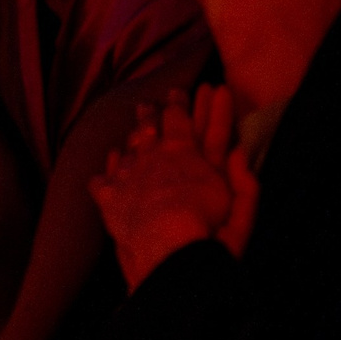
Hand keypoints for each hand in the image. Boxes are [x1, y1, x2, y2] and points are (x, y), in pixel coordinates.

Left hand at [90, 86, 258, 288]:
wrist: (167, 248)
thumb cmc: (207, 223)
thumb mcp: (236, 199)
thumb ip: (239, 175)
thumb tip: (237, 151)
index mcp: (182, 149)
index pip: (180, 117)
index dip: (180, 102)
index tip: (178, 91)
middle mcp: (152, 155)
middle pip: (149, 127)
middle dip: (150, 114)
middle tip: (147, 105)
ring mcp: (126, 174)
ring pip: (126, 148)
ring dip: (129, 138)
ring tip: (131, 133)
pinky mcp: (108, 198)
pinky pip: (101, 179)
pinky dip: (105, 173)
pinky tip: (106, 172)